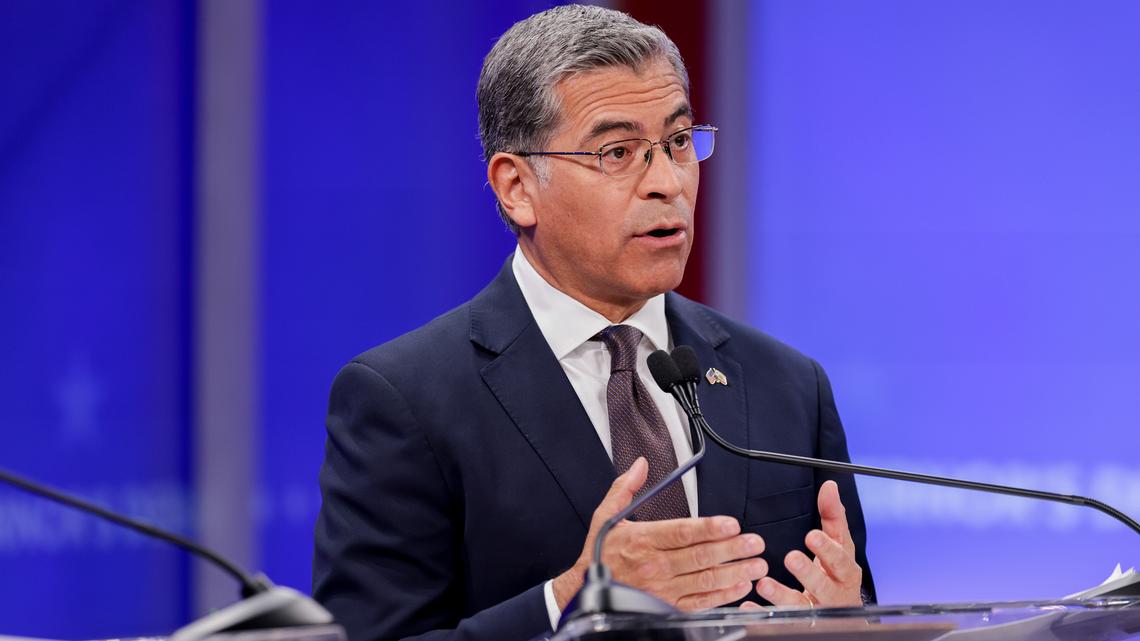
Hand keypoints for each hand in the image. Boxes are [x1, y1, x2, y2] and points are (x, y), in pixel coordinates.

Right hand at [552, 457, 768, 610]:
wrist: (584, 592)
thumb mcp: (606, 516)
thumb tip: (640, 465)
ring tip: (757, 565)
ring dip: (734, 573)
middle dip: (732, 550)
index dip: (709, 529)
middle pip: (700, 557)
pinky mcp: (666, 607)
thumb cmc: (600, 554)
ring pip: (704, 581)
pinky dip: (721, 596)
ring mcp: (662, 589)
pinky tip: (739, 587)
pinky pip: (699, 602)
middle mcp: (654, 566)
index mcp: (642, 540)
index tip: (732, 524)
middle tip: (755, 543)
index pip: (682, 533)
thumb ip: (625, 488)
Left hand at [755, 480, 861, 607]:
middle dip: (808, 572)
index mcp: (844, 571)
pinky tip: (749, 606)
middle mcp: (834, 593)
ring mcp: (817, 610)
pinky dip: (764, 613)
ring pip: (801, 605)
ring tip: (764, 584)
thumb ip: (833, 518)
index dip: (827, 549)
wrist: (844, 613)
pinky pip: (782, 619)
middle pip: (823, 584)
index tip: (811, 536)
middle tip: (791, 558)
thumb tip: (830, 487)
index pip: (839, 559)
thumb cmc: (839, 574)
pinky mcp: (801, 623)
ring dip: (782, 595)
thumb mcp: (840, 546)